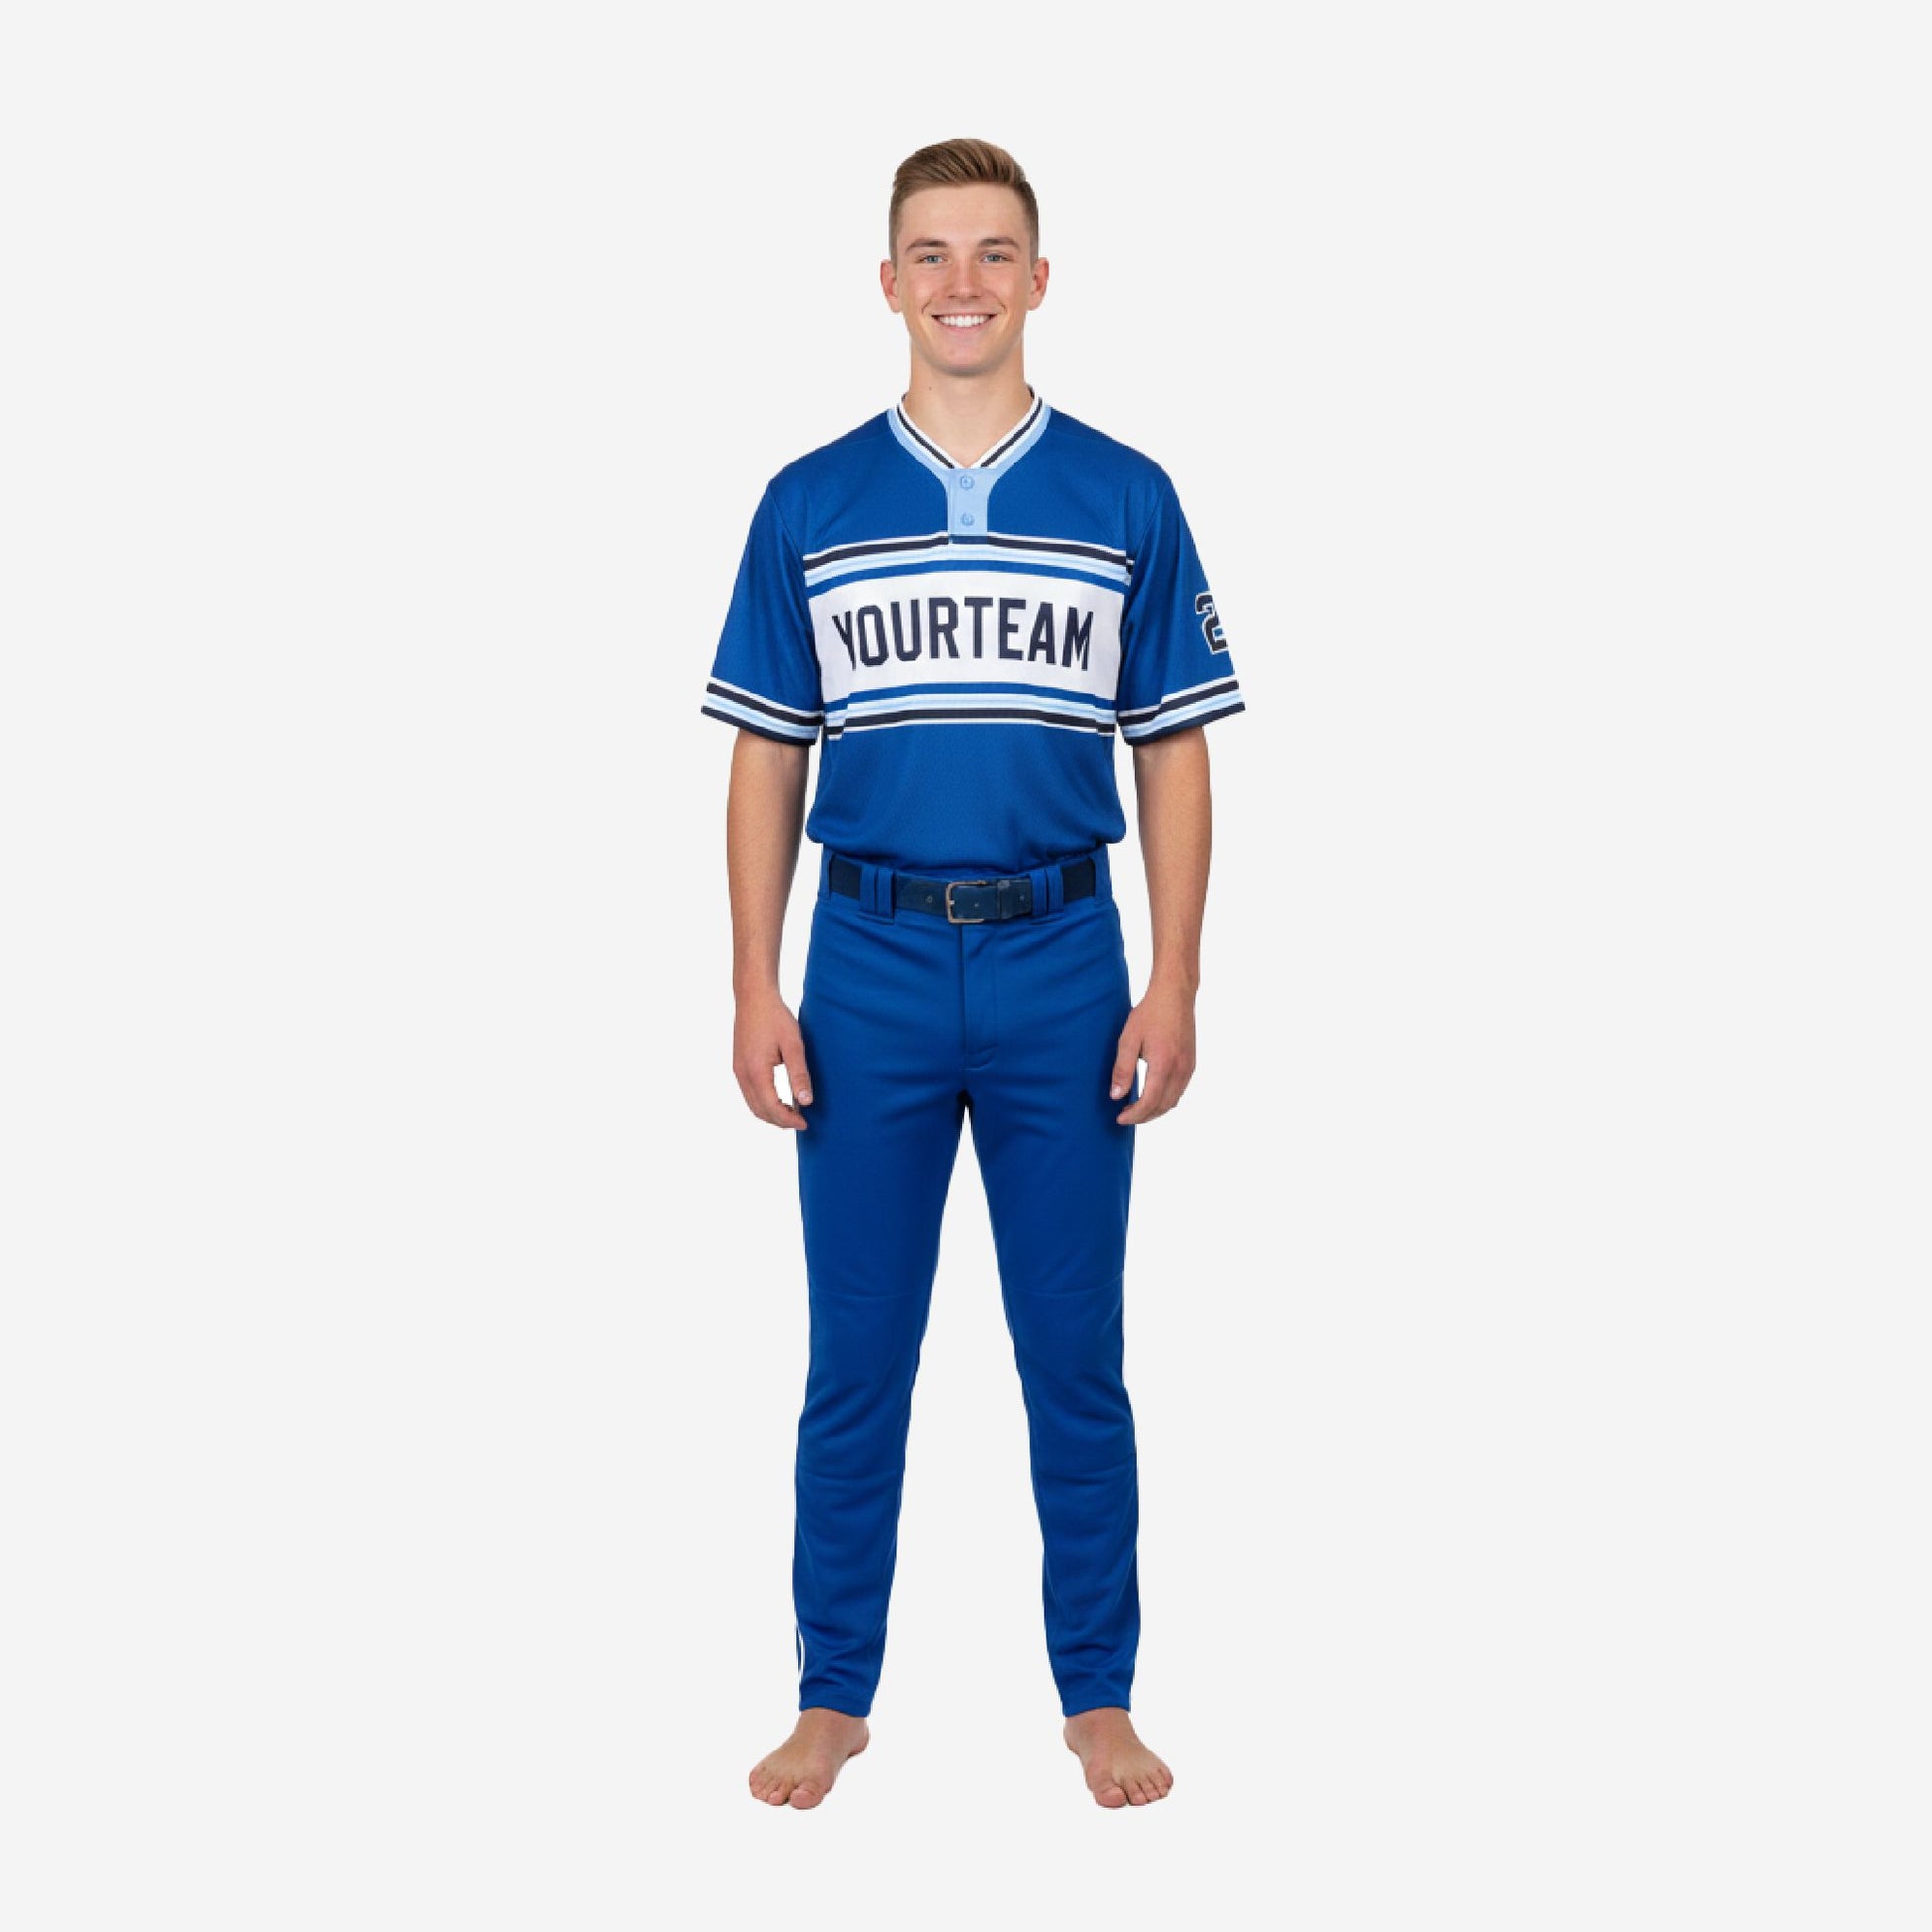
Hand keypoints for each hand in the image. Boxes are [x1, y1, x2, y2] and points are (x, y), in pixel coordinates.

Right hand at [733, 986, 813, 1129]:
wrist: (753, 997)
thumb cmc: (775, 1017)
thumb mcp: (793, 1044)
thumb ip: (799, 1074)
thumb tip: (805, 1101)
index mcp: (755, 1071)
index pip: (771, 1107)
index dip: (788, 1120)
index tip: (805, 1123)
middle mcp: (742, 1074)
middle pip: (759, 1110)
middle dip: (779, 1121)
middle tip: (800, 1121)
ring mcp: (738, 1070)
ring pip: (752, 1103)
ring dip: (771, 1113)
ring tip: (792, 1112)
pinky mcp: (738, 1065)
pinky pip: (749, 1092)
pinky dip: (764, 1102)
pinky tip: (780, 1098)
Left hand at [1110, 980, 1196, 1124]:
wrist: (1175, 994)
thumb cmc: (1150, 1014)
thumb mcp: (1129, 1039)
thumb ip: (1122, 1069)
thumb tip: (1116, 1096)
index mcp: (1164, 1065)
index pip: (1149, 1103)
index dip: (1134, 1115)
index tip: (1120, 1118)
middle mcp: (1180, 1070)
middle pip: (1163, 1107)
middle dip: (1144, 1116)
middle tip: (1125, 1115)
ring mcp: (1188, 1067)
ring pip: (1174, 1101)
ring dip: (1155, 1109)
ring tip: (1136, 1107)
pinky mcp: (1191, 1063)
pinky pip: (1180, 1090)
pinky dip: (1166, 1099)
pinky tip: (1152, 1093)